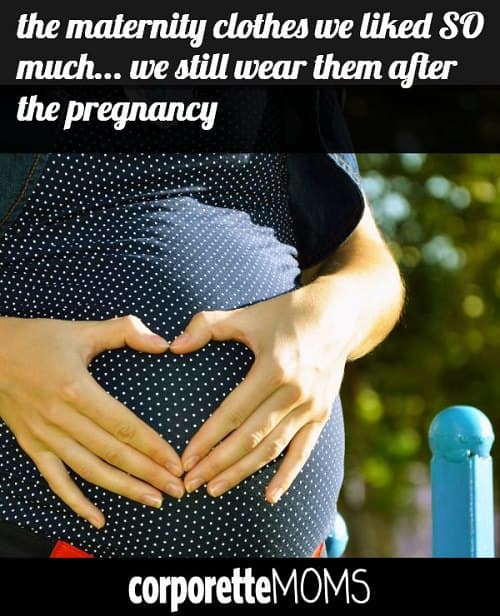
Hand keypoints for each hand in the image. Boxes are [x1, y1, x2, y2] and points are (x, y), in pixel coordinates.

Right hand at [0, 315, 184, 528]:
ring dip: (124, 489)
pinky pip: (56, 481)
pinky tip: (99, 519)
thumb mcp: (83, 329)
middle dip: (148, 473)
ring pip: (90, 471)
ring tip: (154, 500)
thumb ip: (126, 331)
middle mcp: (61, 419)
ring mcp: (45, 437)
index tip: (176, 462)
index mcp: (77, 390)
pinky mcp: (32, 446)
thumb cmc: (39, 340)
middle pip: (112, 453)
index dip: (153, 447)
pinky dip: (77, 503)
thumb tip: (162, 342)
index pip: (124, 426)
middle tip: (176, 489)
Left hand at [170, 287, 350, 502]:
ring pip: (272, 449)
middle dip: (218, 463)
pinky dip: (287, 476)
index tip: (185, 459)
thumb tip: (173, 346)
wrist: (338, 315)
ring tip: (214, 489)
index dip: (207, 439)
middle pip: (250, 438)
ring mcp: (311, 406)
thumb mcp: (247, 314)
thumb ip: (207, 326)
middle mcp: (295, 392)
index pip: (232, 413)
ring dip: (243, 472)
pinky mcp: (322, 414)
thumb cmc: (286, 313)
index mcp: (274, 367)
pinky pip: (303, 451)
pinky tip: (269, 496)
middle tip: (190, 483)